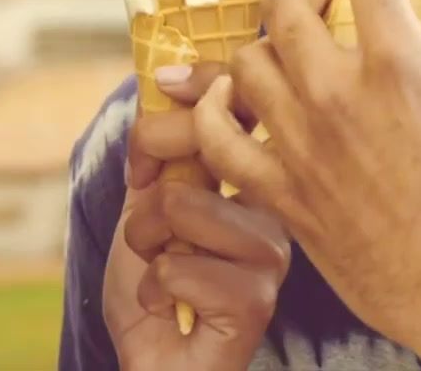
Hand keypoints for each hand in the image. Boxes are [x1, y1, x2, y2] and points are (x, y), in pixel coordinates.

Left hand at [104, 65, 290, 370]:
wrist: (156, 363)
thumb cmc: (155, 287)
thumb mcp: (148, 205)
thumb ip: (163, 152)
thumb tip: (160, 77)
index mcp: (255, 180)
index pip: (237, 107)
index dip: (191, 98)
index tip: (155, 122)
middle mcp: (274, 210)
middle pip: (202, 147)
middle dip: (148, 192)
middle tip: (147, 233)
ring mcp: (270, 256)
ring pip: (183, 206)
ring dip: (147, 245)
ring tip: (160, 272)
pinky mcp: (256, 301)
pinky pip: (179, 266)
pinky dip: (153, 291)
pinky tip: (172, 310)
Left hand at [193, 0, 420, 368]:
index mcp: (403, 65)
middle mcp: (342, 94)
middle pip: (286, 10)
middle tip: (326, 4)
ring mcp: (304, 146)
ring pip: (245, 65)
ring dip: (262, 52)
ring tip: (283, 58)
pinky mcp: (283, 197)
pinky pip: (217, 142)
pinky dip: (214, 117)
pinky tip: (230, 109)